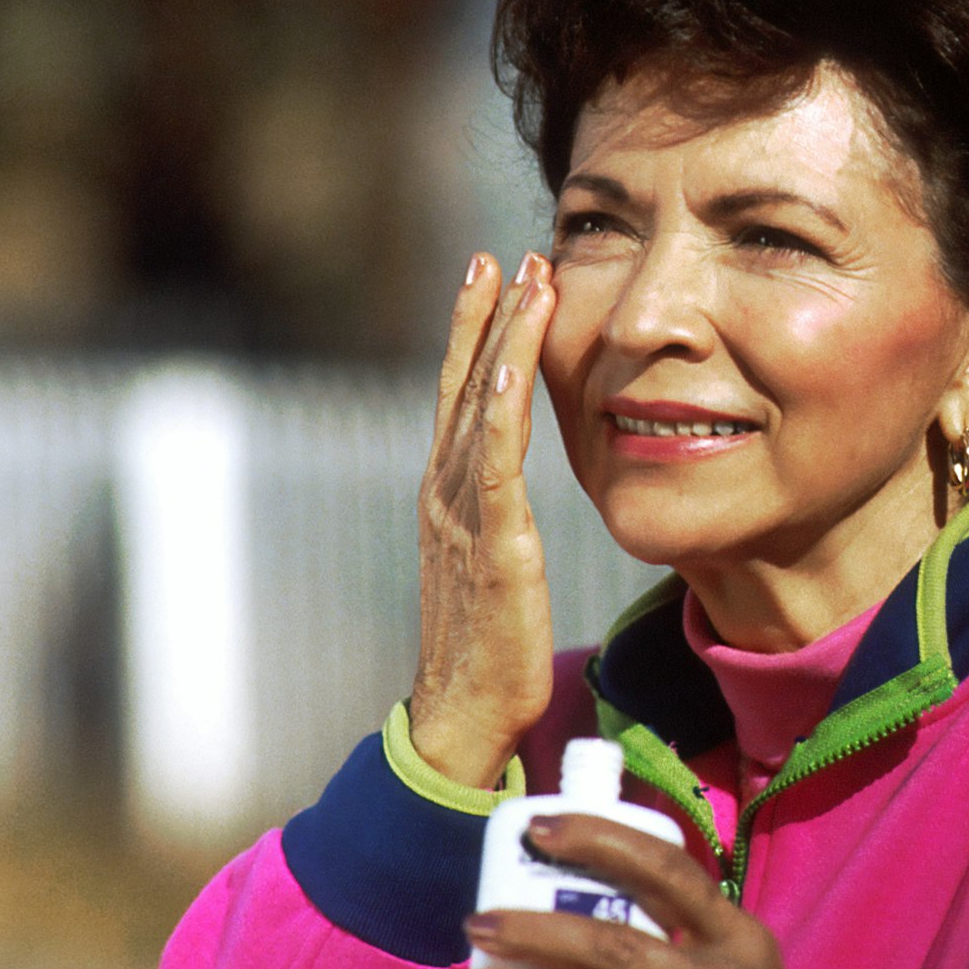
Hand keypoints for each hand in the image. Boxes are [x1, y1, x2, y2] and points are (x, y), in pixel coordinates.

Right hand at [407, 252, 557, 786]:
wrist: (462, 716)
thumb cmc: (487, 649)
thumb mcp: (495, 566)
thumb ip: (499, 520)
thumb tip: (515, 494)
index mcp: (448, 496)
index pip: (460, 397)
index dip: (474, 334)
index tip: (492, 277)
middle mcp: (445, 492)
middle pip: (463, 385)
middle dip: (484, 316)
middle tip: (504, 253)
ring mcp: (462, 514)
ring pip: (479, 405)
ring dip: (502, 337)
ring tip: (523, 278)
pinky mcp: (492, 543)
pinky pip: (494, 461)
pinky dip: (500, 405)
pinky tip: (515, 362)